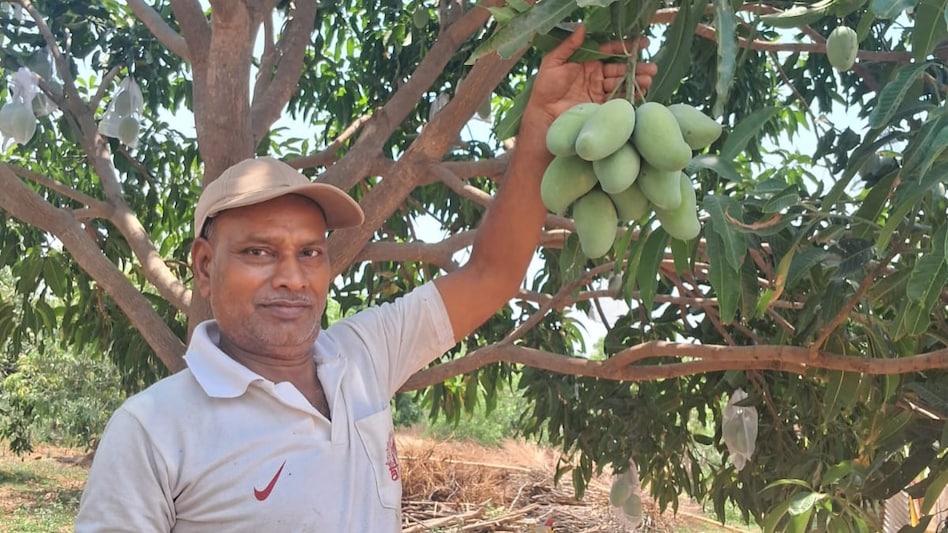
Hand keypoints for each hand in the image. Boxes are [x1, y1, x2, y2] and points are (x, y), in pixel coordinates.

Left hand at [525, 25, 657, 125]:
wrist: (543, 113)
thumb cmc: (546, 87)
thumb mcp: (554, 62)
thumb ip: (569, 46)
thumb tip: (583, 27)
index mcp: (587, 61)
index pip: (610, 51)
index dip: (625, 47)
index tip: (641, 44)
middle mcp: (596, 74)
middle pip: (620, 67)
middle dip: (637, 67)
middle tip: (651, 67)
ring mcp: (599, 90)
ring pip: (622, 82)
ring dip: (636, 80)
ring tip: (649, 79)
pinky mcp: (600, 105)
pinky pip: (617, 99)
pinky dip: (629, 96)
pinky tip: (640, 92)